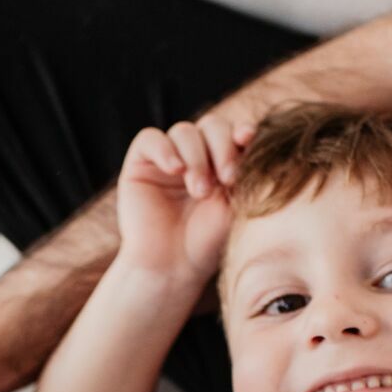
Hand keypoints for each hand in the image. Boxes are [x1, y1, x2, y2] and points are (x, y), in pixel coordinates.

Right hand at [115, 122, 235, 282]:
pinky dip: (165, 149)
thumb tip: (251, 132)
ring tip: (199, 191)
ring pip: (184, 131)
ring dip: (196, 158)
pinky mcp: (140, 163)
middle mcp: (196, 155)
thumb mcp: (237, 202)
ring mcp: (168, 158)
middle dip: (222, 147)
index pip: (233, 132)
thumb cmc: (208, 241)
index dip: (241, 131)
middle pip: (212, 125)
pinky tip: (175, 170)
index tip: (248, 139)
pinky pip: (150, 138)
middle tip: (227, 179)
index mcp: (222, 162)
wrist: (173, 266)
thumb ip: (245, 168)